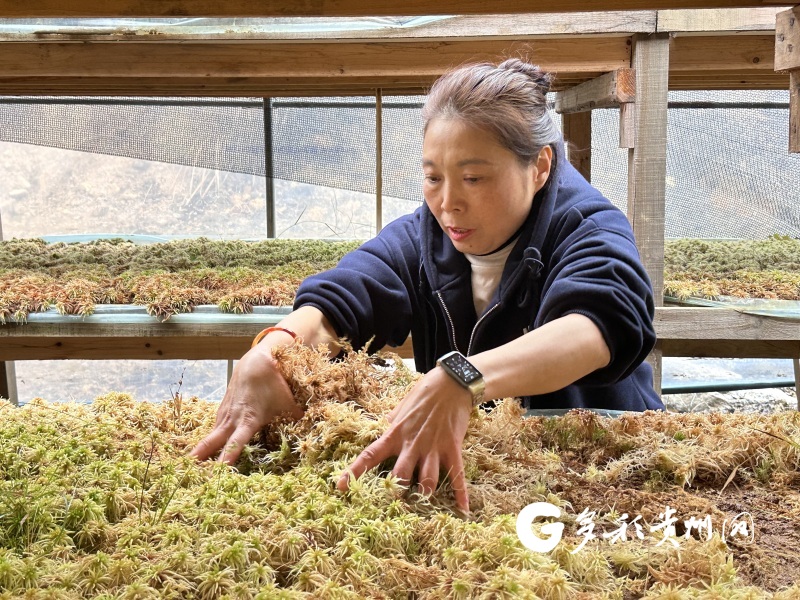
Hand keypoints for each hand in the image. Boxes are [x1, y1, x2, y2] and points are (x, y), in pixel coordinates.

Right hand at [189, 344, 303, 464]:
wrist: (257, 361)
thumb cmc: (274, 384)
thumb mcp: (289, 404)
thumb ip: (298, 421)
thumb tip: (314, 435)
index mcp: (249, 420)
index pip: (236, 442)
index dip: (228, 457)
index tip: (219, 471)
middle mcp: (233, 418)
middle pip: (213, 440)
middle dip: (201, 454)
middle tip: (188, 471)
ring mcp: (225, 413)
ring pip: (211, 434)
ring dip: (201, 449)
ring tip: (191, 466)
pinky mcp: (223, 409)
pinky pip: (214, 427)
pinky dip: (208, 439)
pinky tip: (203, 451)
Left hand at [336, 367, 472, 513]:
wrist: (451, 383)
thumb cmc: (423, 393)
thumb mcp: (400, 408)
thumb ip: (393, 423)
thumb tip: (385, 427)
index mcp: (395, 434)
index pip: (370, 455)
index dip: (354, 472)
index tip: (340, 486)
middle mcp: (412, 444)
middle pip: (400, 476)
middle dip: (396, 492)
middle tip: (394, 503)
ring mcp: (433, 447)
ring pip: (427, 481)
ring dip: (424, 494)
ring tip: (422, 501)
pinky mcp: (452, 448)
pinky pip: (457, 475)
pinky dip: (461, 494)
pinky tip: (463, 509)